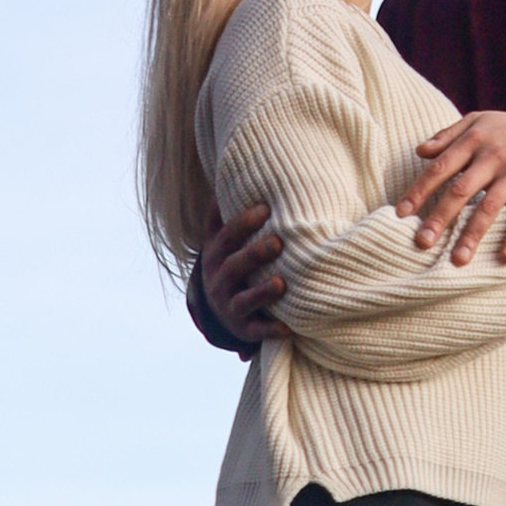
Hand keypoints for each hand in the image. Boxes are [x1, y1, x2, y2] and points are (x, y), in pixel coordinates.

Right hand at [198, 197, 285, 350]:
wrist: (216, 310)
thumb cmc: (227, 264)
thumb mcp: (217, 240)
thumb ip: (220, 214)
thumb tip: (225, 173)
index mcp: (216, 255)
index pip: (227, 236)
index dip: (243, 223)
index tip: (265, 208)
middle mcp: (220, 280)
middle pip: (235, 266)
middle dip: (255, 254)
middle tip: (278, 242)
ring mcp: (230, 306)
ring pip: (244, 300)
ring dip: (262, 293)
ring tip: (281, 285)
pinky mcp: (242, 329)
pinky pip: (256, 331)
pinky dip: (271, 331)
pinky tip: (289, 327)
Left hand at [397, 111, 505, 265]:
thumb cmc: (502, 130)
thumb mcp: (475, 122)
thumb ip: (447, 136)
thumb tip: (420, 151)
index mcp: (473, 141)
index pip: (440, 168)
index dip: (420, 190)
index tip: (401, 214)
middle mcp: (493, 157)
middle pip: (461, 190)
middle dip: (441, 217)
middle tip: (423, 243)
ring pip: (490, 206)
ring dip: (473, 234)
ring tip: (458, 260)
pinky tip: (505, 258)